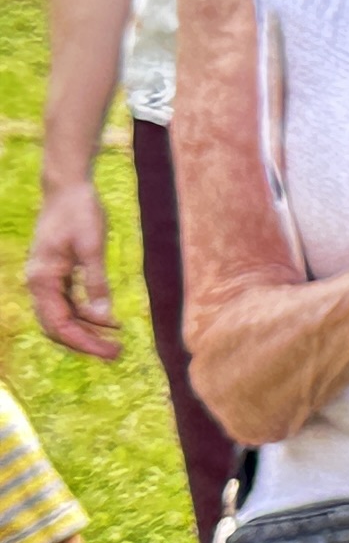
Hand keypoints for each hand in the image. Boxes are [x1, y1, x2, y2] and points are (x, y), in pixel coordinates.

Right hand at [24, 177, 118, 359]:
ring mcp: (46, 280)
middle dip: (85, 342)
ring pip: (63, 317)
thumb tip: (103, 316)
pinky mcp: (56, 274)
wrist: (68, 188)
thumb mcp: (92, 246)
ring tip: (116, 341)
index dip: (84, 342)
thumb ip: (96, 281)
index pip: (59, 324)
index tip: (110, 352)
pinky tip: (109, 320)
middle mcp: (39, 283)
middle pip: (58, 326)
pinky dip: (87, 314)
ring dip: (87, 330)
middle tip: (117, 354)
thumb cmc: (79, 212)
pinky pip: (68, 303)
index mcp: (42, 279)